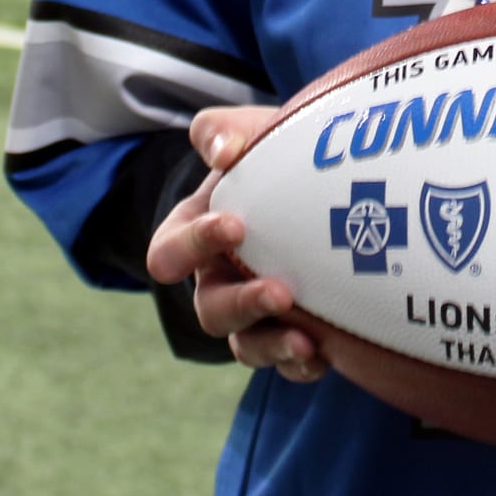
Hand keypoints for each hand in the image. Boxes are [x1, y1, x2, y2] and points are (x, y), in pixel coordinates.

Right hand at [144, 105, 328, 383]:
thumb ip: (222, 131)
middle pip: (210, 310)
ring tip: (307, 341)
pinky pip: (286, 363)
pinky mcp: (290, 332)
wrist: (322, 180)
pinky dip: (301, 364)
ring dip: (272, 345)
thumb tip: (224, 151)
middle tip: (280, 291)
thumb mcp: (245, 132)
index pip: (170, 252)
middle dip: (241, 304)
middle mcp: (218, 281)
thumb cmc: (271, 153)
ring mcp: (252, 313)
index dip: (194, 245)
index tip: (235, 224)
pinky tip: (324, 356)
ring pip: (245, 346)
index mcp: (194, 235)